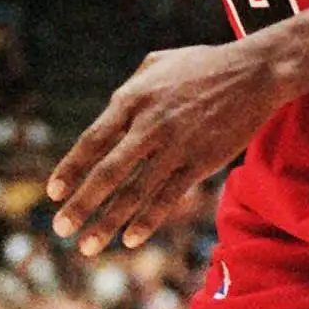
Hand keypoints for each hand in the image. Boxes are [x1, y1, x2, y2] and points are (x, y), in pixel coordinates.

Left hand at [48, 41, 285, 253]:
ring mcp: (176, 146)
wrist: (255, 73)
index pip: (92, 141)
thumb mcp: (160, 61)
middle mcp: (150, 125)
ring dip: (108, 222)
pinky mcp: (200, 162)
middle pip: (107, 172)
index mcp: (133, 99)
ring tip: (88, 246)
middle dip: (80, 204)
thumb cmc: (206, 65)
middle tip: (61, 229)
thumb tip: (114, 107)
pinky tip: (131, 239)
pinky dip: (147, 220)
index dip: (70, 169)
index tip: (54, 192)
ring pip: (135, 192)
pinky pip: (168, 197)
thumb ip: (133, 84)